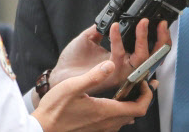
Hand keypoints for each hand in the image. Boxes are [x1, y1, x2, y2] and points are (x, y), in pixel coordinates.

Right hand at [32, 60, 156, 131]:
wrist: (41, 130)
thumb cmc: (54, 111)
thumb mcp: (72, 87)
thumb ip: (93, 76)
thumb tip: (111, 64)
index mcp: (107, 112)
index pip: (139, 108)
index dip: (147, 95)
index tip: (144, 82)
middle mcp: (108, 123)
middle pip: (136, 112)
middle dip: (142, 96)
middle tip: (141, 82)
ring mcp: (102, 128)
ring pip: (126, 117)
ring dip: (132, 103)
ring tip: (130, 88)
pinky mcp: (95, 129)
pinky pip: (115, 121)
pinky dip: (121, 109)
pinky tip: (114, 99)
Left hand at [45, 19, 169, 100]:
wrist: (59, 74)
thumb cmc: (73, 61)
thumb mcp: (91, 37)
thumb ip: (104, 28)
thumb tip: (112, 15)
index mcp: (124, 59)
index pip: (148, 49)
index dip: (159, 38)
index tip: (160, 22)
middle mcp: (125, 67)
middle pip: (153, 57)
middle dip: (161, 40)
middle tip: (159, 23)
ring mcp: (120, 72)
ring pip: (141, 58)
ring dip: (143, 38)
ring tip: (141, 22)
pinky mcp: (110, 75)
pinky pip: (120, 56)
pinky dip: (118, 40)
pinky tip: (114, 28)